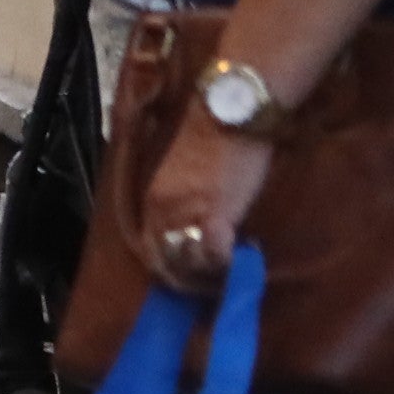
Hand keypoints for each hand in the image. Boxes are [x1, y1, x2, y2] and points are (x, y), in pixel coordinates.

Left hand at [139, 119, 277, 293]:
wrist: (229, 111)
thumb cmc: (212, 139)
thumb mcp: (184, 177)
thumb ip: (182, 204)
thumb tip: (193, 230)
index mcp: (150, 200)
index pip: (148, 249)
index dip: (168, 268)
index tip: (189, 276)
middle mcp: (161, 210)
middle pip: (164, 262)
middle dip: (186, 280)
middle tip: (212, 282)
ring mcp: (185, 214)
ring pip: (188, 264)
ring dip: (208, 274)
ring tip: (230, 270)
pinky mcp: (215, 216)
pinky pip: (215, 256)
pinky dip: (228, 263)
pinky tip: (245, 255)